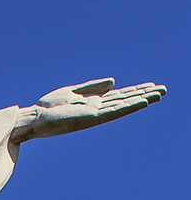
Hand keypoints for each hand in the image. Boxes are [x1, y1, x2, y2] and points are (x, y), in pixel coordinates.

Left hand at [12, 79, 164, 141]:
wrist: (35, 118)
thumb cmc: (50, 107)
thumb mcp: (73, 91)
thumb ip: (93, 87)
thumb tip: (114, 81)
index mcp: (94, 102)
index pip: (119, 96)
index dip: (135, 91)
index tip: (151, 86)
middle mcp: (97, 109)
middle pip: (125, 100)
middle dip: (144, 95)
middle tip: (164, 90)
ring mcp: (95, 114)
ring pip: (124, 106)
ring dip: (141, 100)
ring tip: (159, 94)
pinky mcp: (91, 118)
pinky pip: (113, 112)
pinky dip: (128, 106)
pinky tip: (142, 102)